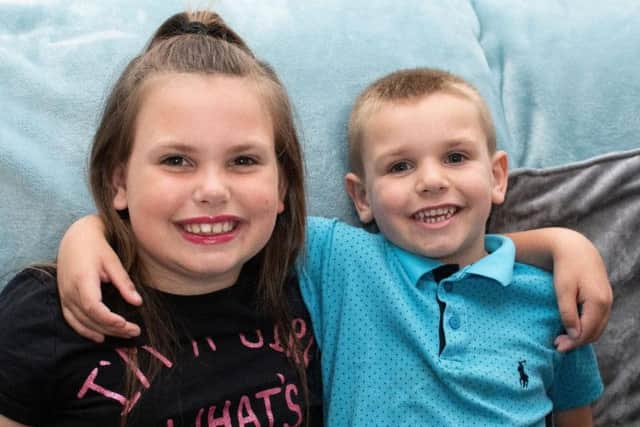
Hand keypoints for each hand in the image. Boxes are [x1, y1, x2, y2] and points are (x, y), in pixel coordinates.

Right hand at [57, 215, 142, 341]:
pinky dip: (85, 331)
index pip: (93, 307)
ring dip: (103, 332)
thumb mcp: (113, 261)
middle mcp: (69, 291)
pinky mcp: (64, 299)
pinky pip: (72, 320)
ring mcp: (64, 296)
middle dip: (113, 329)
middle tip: (135, 332)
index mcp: (82, 280)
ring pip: (82, 322)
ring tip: (125, 335)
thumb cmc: (96, 247)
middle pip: (90, 318)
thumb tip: (138, 302)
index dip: (108, 319)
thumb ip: (124, 283)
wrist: (75, 238)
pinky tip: (100, 337)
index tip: (126, 324)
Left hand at [549, 229, 611, 351]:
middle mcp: (607, 303)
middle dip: (577, 341)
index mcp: (598, 302)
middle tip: (558, 345)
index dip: (572, 342)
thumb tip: (574, 335)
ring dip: (582, 335)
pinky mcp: (604, 297)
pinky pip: (597, 319)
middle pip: (594, 332)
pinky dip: (586, 326)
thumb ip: (568, 313)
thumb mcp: (563, 290)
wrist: (575, 248)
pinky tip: (572, 327)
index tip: (557, 347)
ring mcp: (608, 300)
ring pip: (598, 327)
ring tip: (563, 338)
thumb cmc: (566, 267)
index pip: (587, 331)